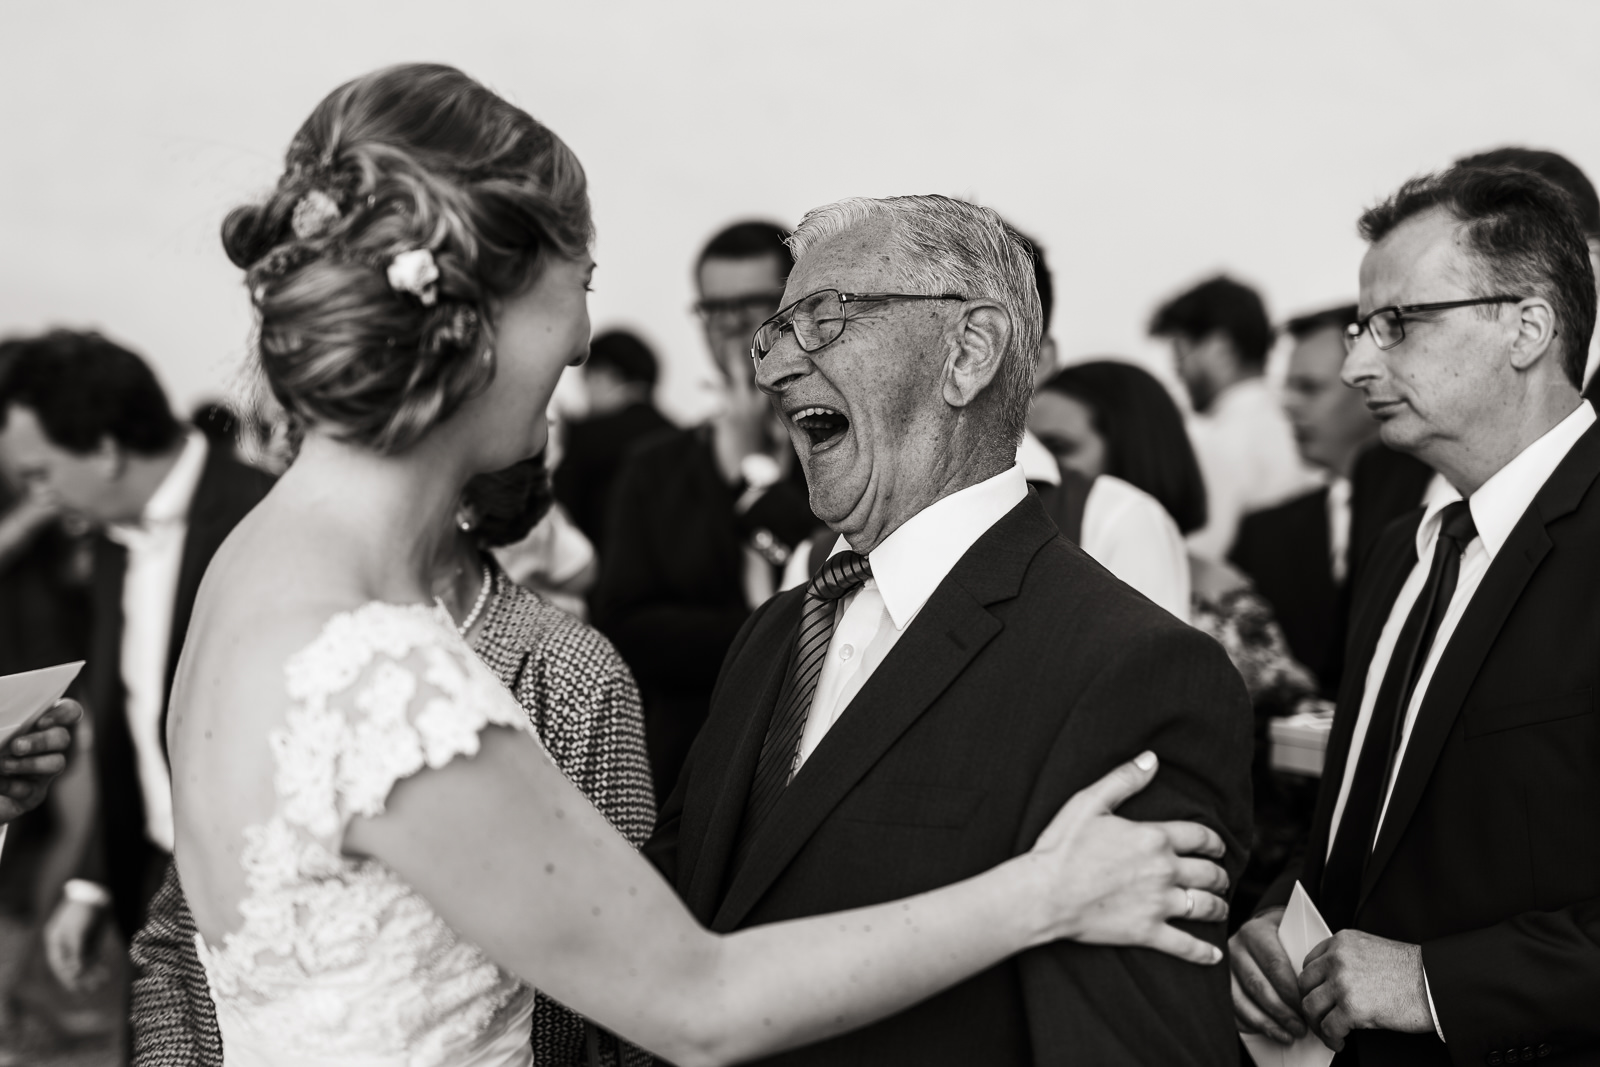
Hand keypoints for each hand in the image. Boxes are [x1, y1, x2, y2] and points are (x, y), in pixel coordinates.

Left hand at [0, 698, 82, 823]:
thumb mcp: (1, 732)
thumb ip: (6, 725)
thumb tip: (8, 726)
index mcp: (41, 725)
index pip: (70, 712)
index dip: (63, 714)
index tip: (41, 722)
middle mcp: (49, 747)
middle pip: (63, 738)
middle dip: (41, 742)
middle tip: (16, 746)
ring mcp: (44, 772)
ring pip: (56, 763)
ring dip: (29, 763)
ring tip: (2, 765)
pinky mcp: (33, 795)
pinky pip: (31, 789)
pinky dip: (11, 785)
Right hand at [44, 896, 109, 991]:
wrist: (98, 893)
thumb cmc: (83, 911)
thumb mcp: (77, 932)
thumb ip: (75, 952)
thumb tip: (75, 973)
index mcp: (55, 940)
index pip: (59, 964)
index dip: (67, 976)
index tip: (76, 986)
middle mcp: (65, 943)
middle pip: (70, 965)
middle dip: (79, 979)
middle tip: (89, 991)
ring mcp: (78, 941)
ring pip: (83, 962)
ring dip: (91, 974)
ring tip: (101, 984)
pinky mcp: (91, 940)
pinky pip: (93, 956)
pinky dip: (97, 966)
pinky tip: (104, 974)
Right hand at [1028, 751, 1229, 964]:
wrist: (1044, 893)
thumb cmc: (1061, 847)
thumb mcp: (1089, 802)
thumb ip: (1124, 779)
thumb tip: (1152, 758)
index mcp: (1153, 837)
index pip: (1200, 836)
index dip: (1214, 841)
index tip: (1216, 847)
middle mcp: (1164, 870)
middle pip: (1209, 873)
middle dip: (1219, 875)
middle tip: (1218, 878)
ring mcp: (1158, 903)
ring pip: (1205, 907)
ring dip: (1217, 906)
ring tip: (1218, 907)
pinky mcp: (1147, 932)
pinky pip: (1185, 946)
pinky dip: (1203, 953)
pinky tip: (1213, 956)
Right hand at [1229, 906, 1307, 1043]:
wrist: (1258, 933)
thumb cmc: (1283, 939)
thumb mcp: (1293, 935)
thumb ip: (1304, 953)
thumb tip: (1320, 987)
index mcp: (1256, 933)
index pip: (1275, 965)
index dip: (1292, 991)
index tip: (1308, 1009)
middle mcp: (1235, 948)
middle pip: (1258, 985)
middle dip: (1281, 1012)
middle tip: (1300, 1029)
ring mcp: (1223, 967)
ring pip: (1241, 1000)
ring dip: (1266, 1022)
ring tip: (1287, 1036)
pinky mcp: (1219, 984)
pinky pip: (1231, 1009)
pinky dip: (1248, 1025)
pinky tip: (1267, 1032)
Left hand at [1298, 929, 1432, 1050]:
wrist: (1436, 984)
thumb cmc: (1412, 972)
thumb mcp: (1372, 951)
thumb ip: (1348, 959)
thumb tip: (1330, 981)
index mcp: (1342, 942)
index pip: (1310, 963)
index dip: (1311, 985)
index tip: (1315, 996)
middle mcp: (1338, 958)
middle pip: (1305, 985)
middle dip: (1310, 1005)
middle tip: (1318, 1018)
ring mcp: (1343, 982)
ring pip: (1310, 1007)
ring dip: (1317, 1024)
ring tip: (1328, 1032)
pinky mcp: (1352, 1007)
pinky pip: (1328, 1027)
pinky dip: (1331, 1038)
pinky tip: (1340, 1042)